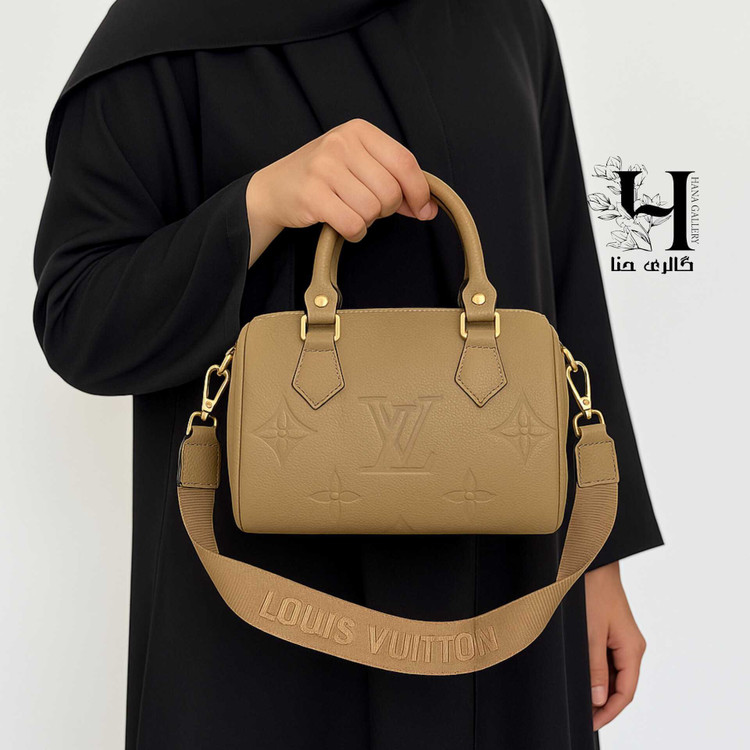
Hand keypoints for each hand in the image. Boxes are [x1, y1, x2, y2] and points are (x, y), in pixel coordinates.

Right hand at [244, 118, 437, 264]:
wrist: (275, 188)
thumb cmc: (324, 177)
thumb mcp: (359, 166)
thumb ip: (394, 181)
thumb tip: (429, 208)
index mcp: (359, 131)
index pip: (405, 162)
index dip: (420, 191)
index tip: (423, 209)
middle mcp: (341, 143)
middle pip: (390, 191)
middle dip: (386, 209)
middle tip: (368, 207)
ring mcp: (324, 168)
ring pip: (372, 210)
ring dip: (367, 222)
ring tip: (350, 212)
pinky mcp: (312, 195)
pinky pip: (353, 224)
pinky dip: (354, 232)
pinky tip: (344, 225)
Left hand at [584, 561, 646, 730]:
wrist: (591, 561)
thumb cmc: (594, 591)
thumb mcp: (591, 632)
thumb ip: (595, 667)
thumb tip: (598, 698)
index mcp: (632, 648)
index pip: (625, 692)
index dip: (609, 712)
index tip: (592, 723)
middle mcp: (631, 646)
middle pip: (621, 685)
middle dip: (604, 704)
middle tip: (584, 716)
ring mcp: (622, 639)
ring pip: (614, 674)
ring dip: (600, 689)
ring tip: (581, 702)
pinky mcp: (612, 631)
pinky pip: (608, 660)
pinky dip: (597, 672)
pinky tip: (584, 678)